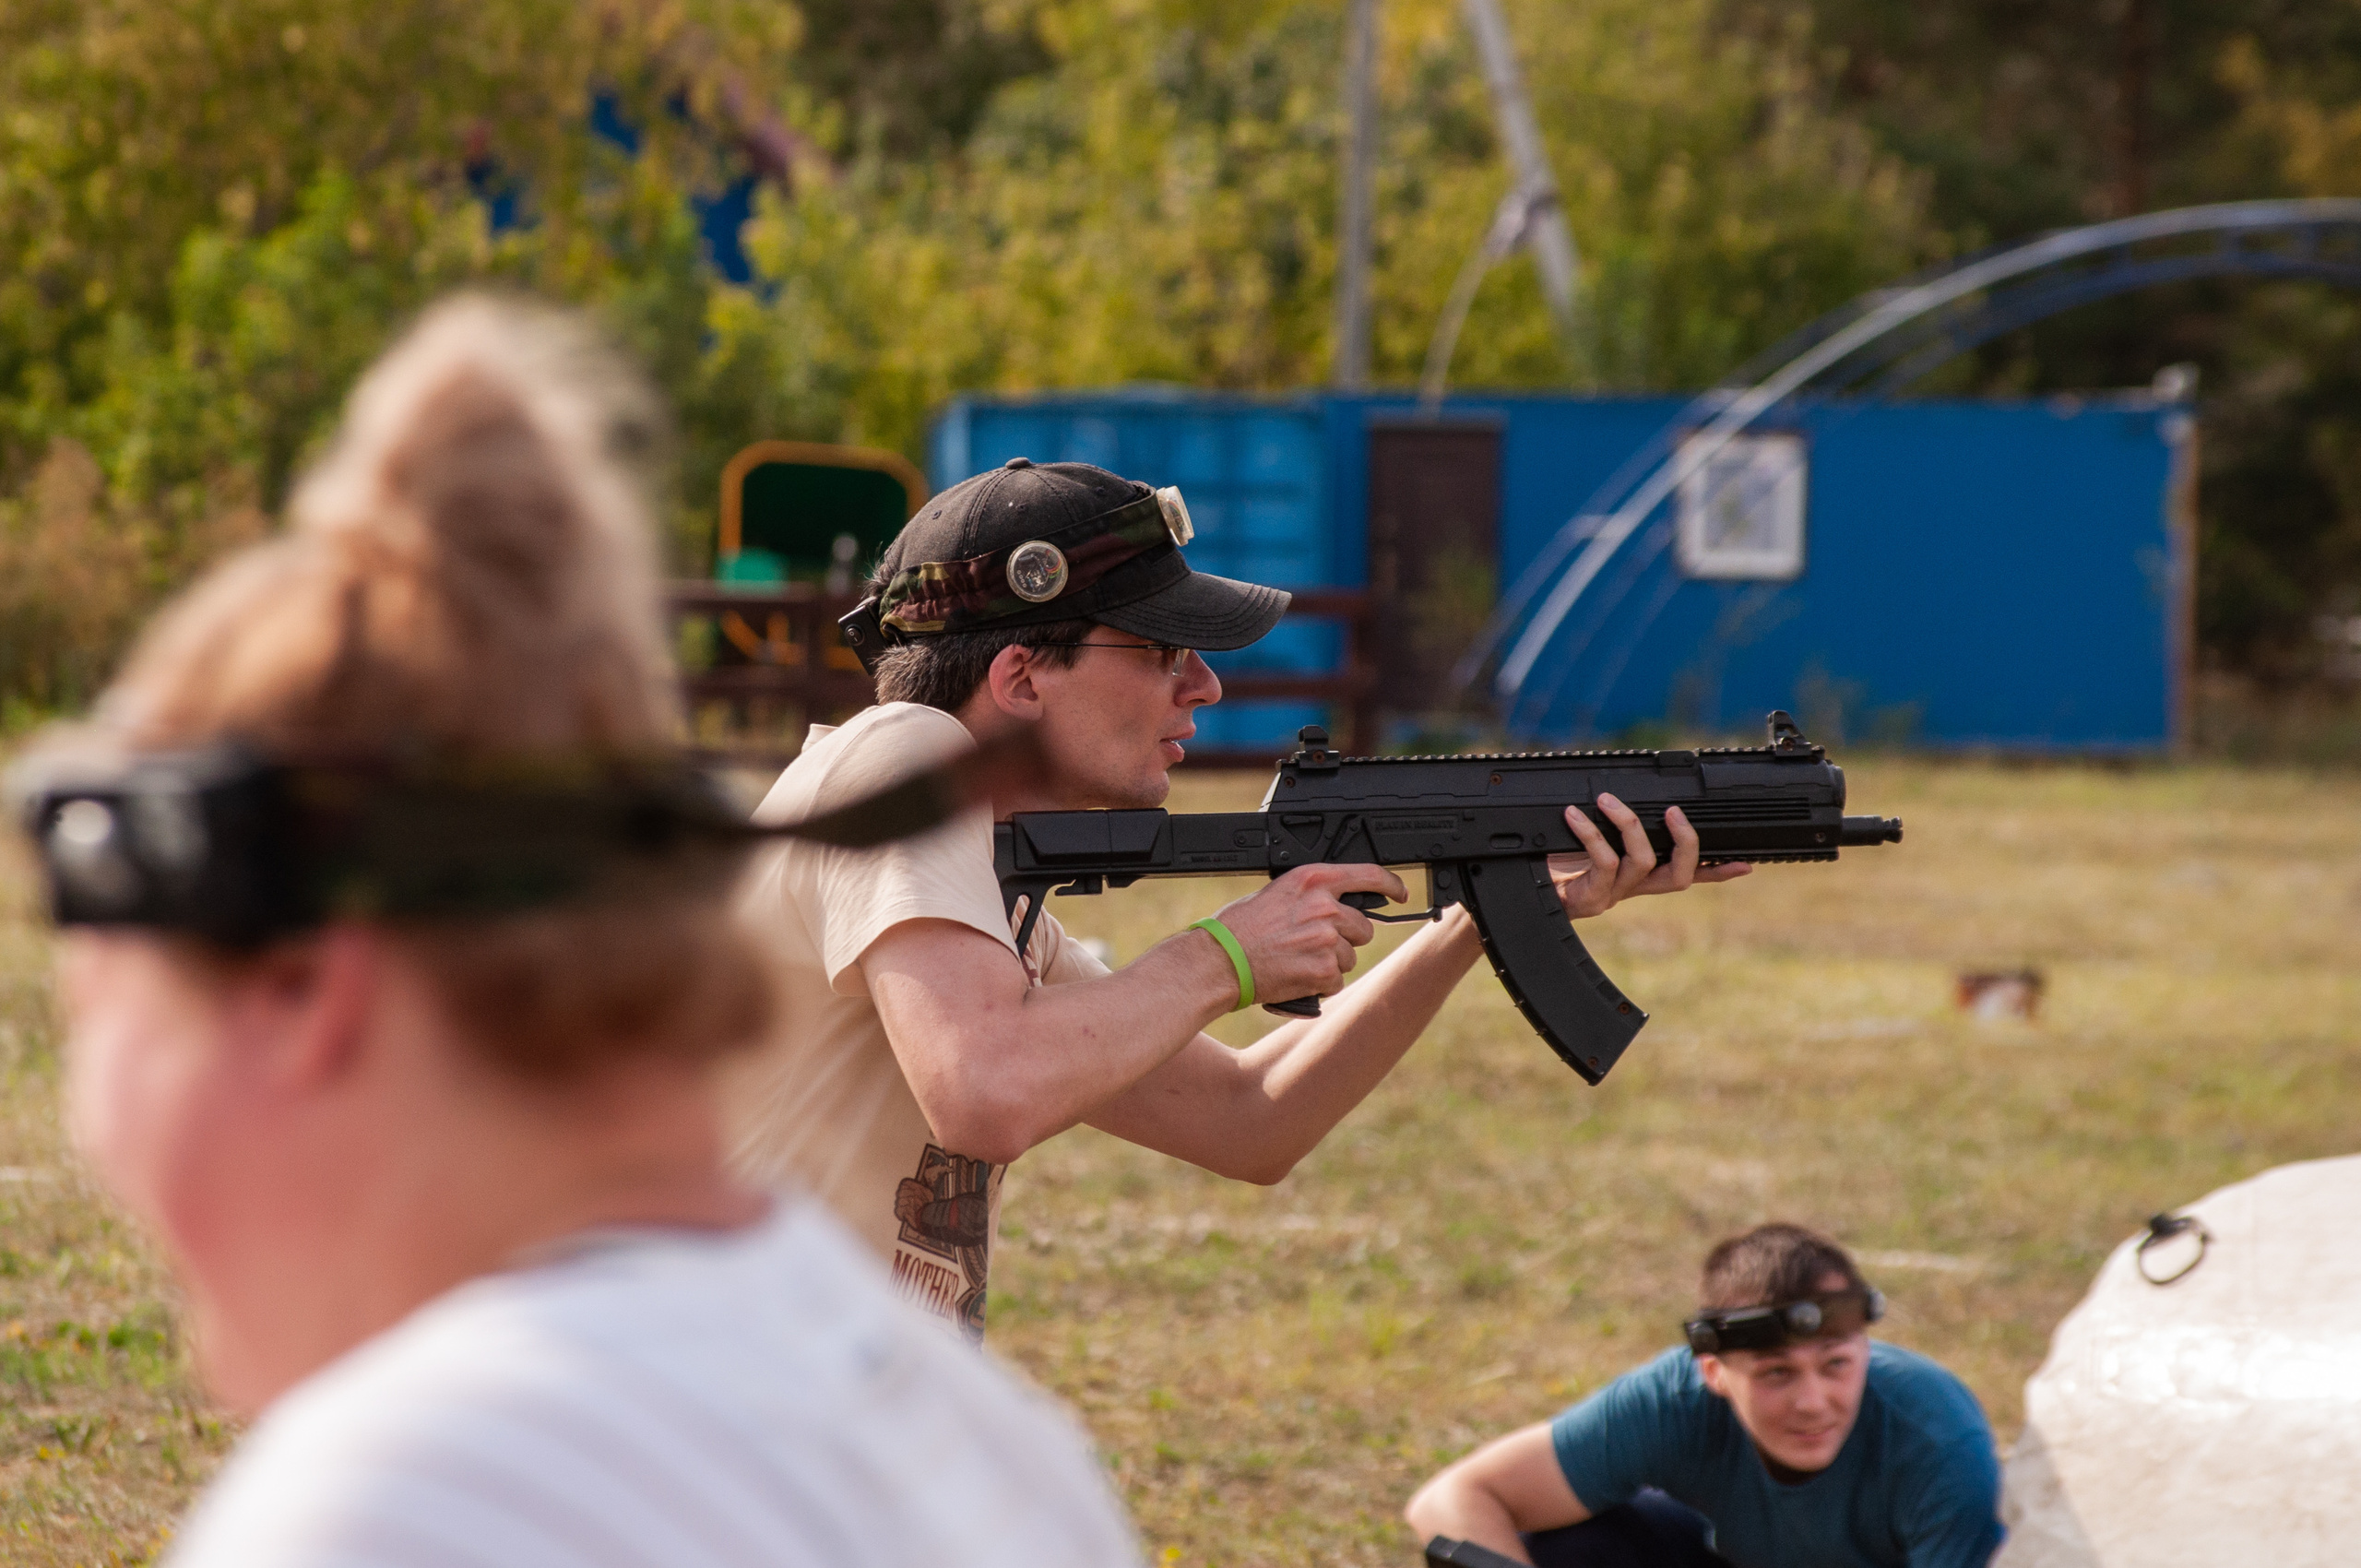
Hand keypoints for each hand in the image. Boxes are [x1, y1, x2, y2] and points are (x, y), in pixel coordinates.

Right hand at [1205, 862, 1407, 1004]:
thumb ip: (1310, 896)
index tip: (1399, 894)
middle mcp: (1324, 906)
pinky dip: (1320, 984)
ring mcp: (1327, 939)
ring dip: (1330, 963)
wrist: (1219, 961)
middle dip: (1345, 939)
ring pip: (1350, 957)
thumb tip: (1336, 906)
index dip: (1391, 885)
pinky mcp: (1324, 970)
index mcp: (1312, 880)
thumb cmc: (1238, 928)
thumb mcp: (1276, 894)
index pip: (1368, 875)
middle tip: (1314, 944)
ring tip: (1296, 961)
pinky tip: (1295, 976)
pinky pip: (1336, 981)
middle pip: (1363, 927)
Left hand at [1550, 794, 1750, 919]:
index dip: (1716, 871)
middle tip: (1674, 813)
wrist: (1514, 893)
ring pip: (1642, 861)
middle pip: (1679, 877)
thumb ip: (1606, 824)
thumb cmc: (1544, 863)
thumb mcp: (1580, 839)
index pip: (1686, 875)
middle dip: (1685, 841)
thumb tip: (1615, 786)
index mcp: (1637, 877)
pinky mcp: (1589, 898)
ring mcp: (1611, 896)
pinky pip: (1604, 862)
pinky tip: (1574, 816)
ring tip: (1608, 800)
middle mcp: (1630, 889)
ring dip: (1628, 824)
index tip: (1745, 864)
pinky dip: (1591, 833)